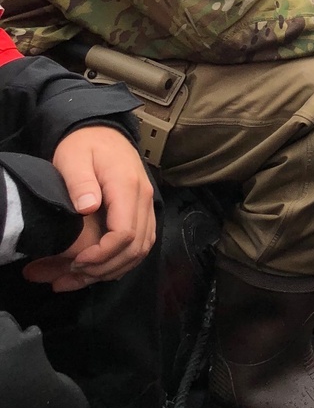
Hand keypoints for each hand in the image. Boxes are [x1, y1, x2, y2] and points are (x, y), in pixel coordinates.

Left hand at [22, 126, 155, 290]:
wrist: (103, 130)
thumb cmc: (85, 144)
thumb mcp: (73, 157)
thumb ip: (80, 182)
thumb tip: (87, 208)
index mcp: (127, 186)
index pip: (125, 233)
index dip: (102, 254)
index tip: (76, 261)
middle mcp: (144, 198)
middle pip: (136, 247)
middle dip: (105, 268)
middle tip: (72, 275)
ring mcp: (147, 204)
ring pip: (142, 248)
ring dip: (115, 268)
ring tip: (81, 277)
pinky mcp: (143, 209)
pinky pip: (142, 242)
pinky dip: (124, 260)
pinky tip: (101, 268)